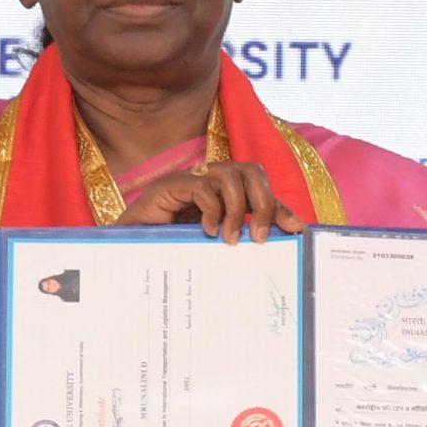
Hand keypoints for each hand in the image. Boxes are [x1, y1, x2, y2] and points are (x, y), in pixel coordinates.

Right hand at [113, 162, 301, 243]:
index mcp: (224, 196)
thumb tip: (282, 246)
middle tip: (261, 236)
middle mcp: (210, 183)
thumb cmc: (173, 254)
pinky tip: (208, 232)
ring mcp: (190, 182)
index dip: (281, 206)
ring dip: (238, 209)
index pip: (261, 188)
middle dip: (264, 202)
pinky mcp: (171, 187)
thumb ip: (243, 241)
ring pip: (231, 175)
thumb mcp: (216, 249)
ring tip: (230, 239)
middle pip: (251, 171)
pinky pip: (202, 186)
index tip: (297, 231)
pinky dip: (212, 209)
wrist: (130, 255)